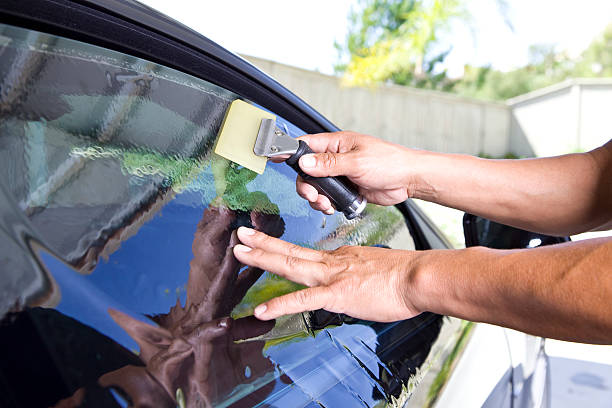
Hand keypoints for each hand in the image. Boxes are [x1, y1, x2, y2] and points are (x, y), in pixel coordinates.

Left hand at [232, 226, 424, 321]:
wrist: (418, 277)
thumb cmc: (403, 275)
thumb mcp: (373, 267)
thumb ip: (356, 273)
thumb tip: (351, 280)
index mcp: (340, 258)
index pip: (305, 253)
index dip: (282, 248)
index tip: (267, 243)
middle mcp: (332, 263)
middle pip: (290, 251)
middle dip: (262, 243)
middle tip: (240, 234)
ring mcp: (332, 277)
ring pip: (290, 265)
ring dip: (262, 258)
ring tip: (239, 252)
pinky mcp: (338, 294)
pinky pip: (304, 300)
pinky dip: (280, 304)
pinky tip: (262, 310)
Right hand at [295, 131, 419, 213]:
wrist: (408, 180)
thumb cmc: (390, 162)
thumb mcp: (356, 162)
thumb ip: (329, 163)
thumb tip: (306, 162)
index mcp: (337, 143)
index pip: (306, 144)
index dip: (291, 152)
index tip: (276, 158)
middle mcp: (336, 158)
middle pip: (307, 170)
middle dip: (306, 185)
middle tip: (312, 195)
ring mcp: (341, 174)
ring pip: (316, 186)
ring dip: (316, 197)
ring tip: (326, 204)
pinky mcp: (347, 188)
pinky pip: (329, 196)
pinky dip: (327, 204)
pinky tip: (334, 207)